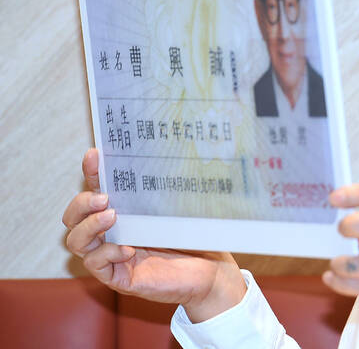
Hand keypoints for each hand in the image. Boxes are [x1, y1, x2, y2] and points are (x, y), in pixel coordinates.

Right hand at [62, 149, 245, 321]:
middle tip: (104, 198)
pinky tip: (128, 249)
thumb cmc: (194, 237)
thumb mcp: (176, 209)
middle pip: (73, 217)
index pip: (97, 189)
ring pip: (76, 240)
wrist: (211, 271)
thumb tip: (160, 155)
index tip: (94, 155)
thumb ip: (161, 189)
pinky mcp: (120, 277)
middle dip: (81, 203)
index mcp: (124, 211)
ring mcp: (113, 255)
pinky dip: (106, 254)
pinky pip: (96, 264)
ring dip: (89, 226)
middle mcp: (113, 232)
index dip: (92, 172)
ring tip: (112, 217)